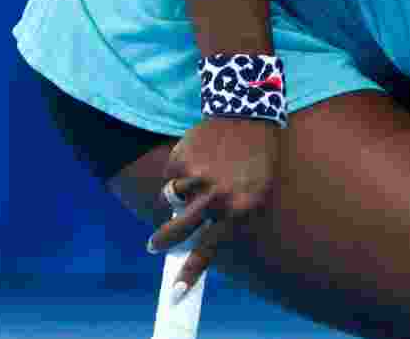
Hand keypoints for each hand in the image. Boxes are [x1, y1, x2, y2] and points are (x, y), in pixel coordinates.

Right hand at [147, 117, 281, 291]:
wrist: (247, 117)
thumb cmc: (253, 160)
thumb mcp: (254, 191)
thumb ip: (229, 216)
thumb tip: (197, 240)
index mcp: (241, 208)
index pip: (212, 247)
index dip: (192, 270)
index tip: (177, 292)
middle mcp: (219, 197)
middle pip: (178, 231)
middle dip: (163, 241)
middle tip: (155, 246)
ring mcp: (198, 179)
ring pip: (171, 200)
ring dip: (176, 195)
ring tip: (195, 177)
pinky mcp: (182, 161)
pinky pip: (170, 177)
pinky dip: (178, 171)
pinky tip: (198, 156)